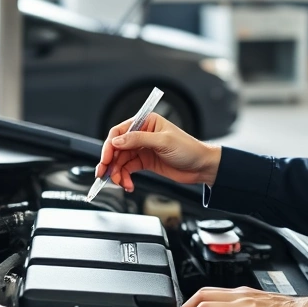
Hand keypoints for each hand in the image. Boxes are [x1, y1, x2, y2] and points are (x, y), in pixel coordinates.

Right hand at [95, 113, 220, 191]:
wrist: (202, 167)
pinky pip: (128, 169)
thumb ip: (138, 140)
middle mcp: (142, 134)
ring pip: (121, 161)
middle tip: (105, 174)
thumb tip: (117, 141)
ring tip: (121, 182)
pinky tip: (128, 184)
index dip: (110, 145)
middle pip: (117, 148)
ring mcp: (142, 149)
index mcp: (146, 122)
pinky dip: (125, 178)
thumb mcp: (163, 142)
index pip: (120, 131)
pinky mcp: (145, 162)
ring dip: (118, 173)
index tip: (106, 159)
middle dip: (110, 162)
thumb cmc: (189, 149)